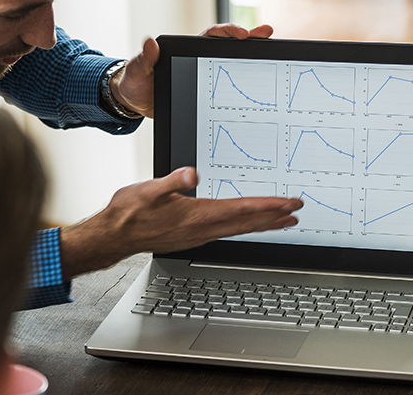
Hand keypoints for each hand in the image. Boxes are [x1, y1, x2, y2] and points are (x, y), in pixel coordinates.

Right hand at [58, 166, 301, 277]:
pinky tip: (248, 226)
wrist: (114, 236)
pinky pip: (227, 233)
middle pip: (247, 222)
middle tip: (298, 211)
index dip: (267, 205)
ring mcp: (198, 235)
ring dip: (264, 225)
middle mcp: (202, 229)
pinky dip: (245, 228)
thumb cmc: (128, 213)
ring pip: (239, 230)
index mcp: (196, 215)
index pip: (241, 209)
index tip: (289, 203)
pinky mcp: (192, 237)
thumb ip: (172, 181)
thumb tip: (191, 174)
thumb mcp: (148, 190)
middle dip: (274, 216)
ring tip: (284, 221)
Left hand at [110, 24, 274, 118]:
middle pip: (228, 44)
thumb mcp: (138, 71)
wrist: (134, 102)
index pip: (210, 35)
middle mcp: (198, 57)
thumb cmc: (134, 83)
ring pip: (231, 61)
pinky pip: (227, 83)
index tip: (240, 33)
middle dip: (249, 37)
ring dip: (251, 55)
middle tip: (267, 32)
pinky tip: (259, 82)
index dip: (227, 32)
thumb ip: (145, 58)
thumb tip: (150, 43)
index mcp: (185, 49)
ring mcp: (204, 71)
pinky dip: (243, 80)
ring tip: (271, 48)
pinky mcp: (206, 90)